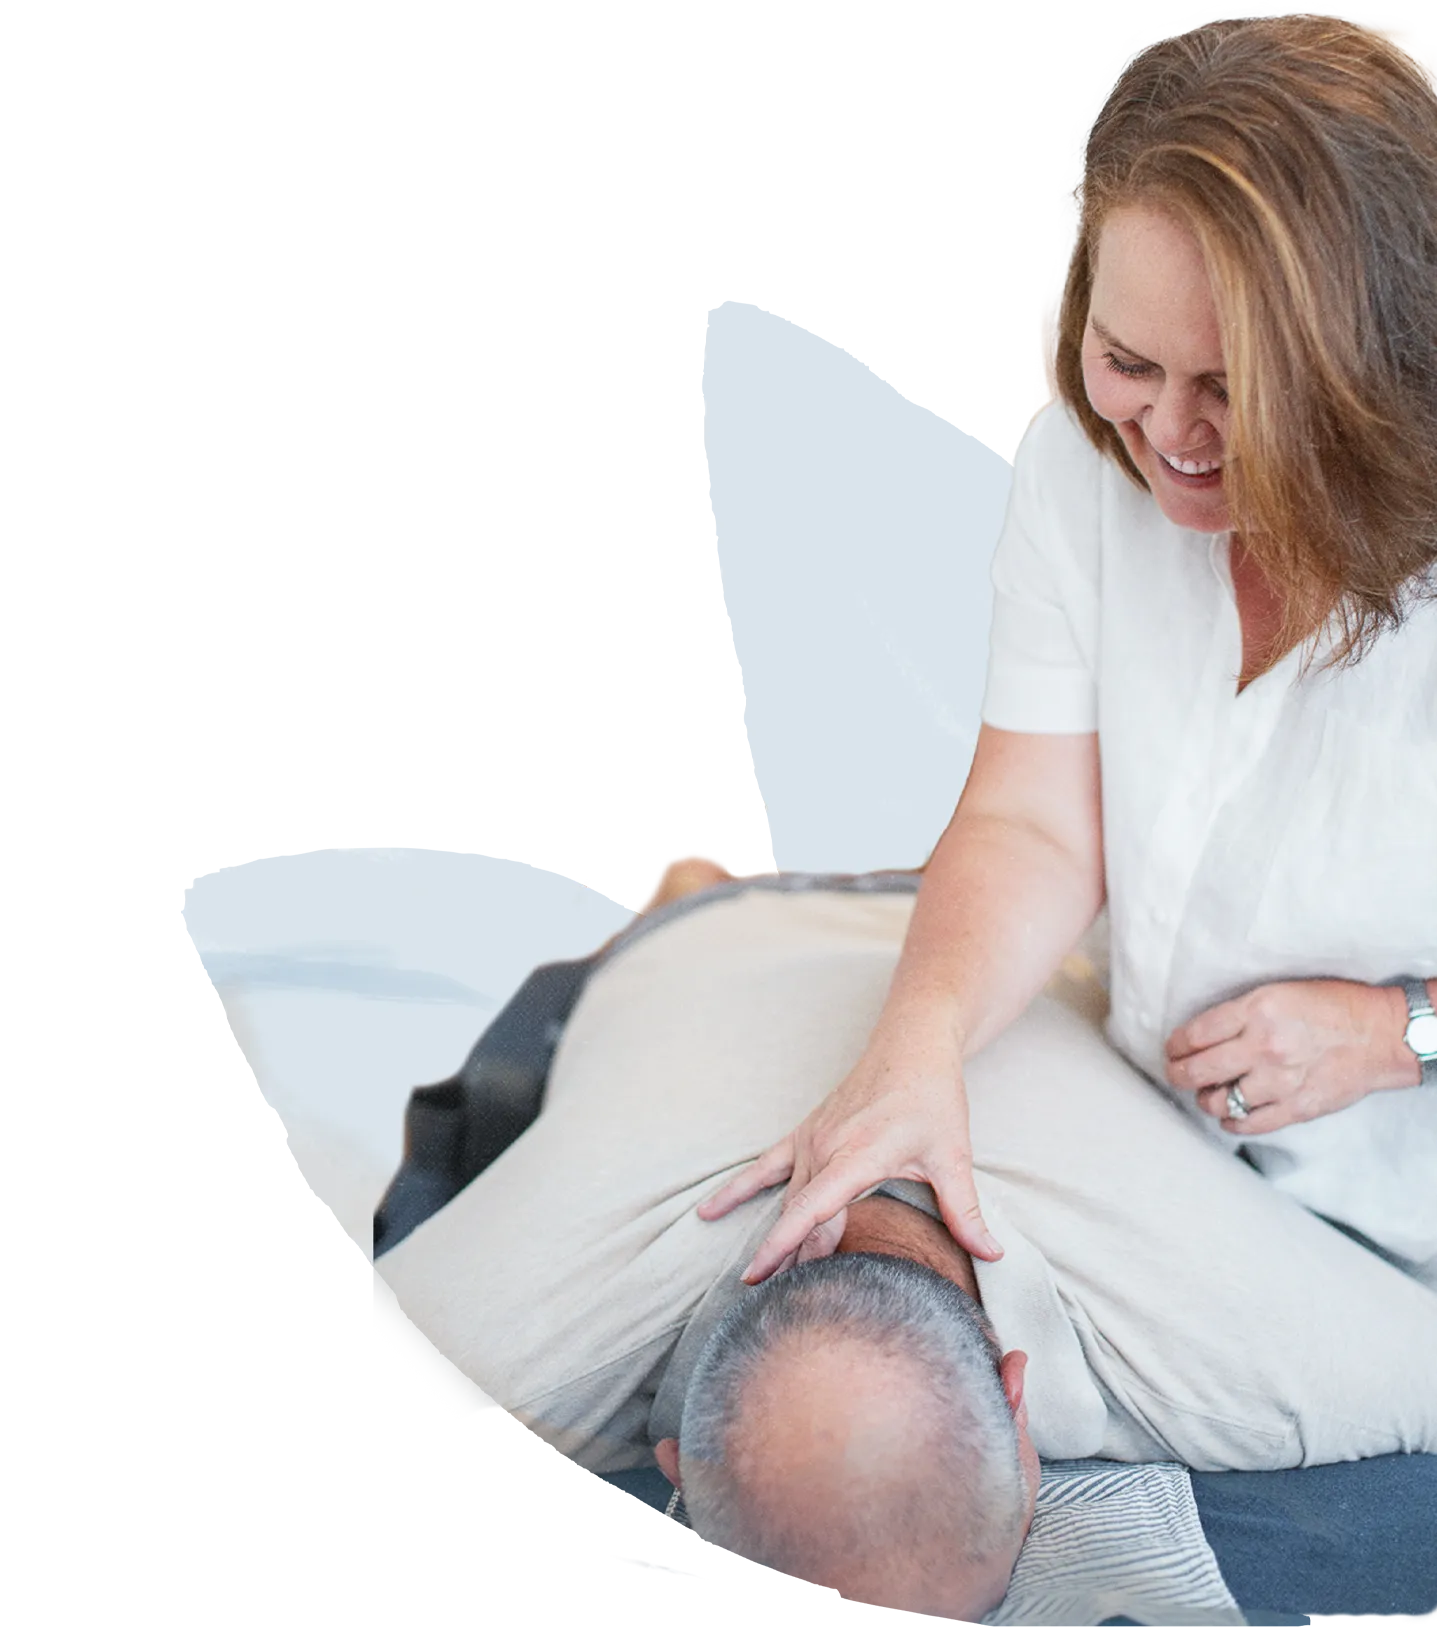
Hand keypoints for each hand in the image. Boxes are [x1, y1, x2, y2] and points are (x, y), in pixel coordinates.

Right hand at [697, 1010, 1004, 1283]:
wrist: (913, 1043)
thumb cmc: (933, 1096)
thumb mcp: (953, 1155)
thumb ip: (965, 1210)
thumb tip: (991, 1254)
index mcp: (858, 1156)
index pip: (812, 1210)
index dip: (784, 1245)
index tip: (759, 1278)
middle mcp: (826, 1147)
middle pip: (801, 1216)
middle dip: (794, 1261)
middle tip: (790, 1308)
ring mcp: (811, 1139)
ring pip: (787, 1200)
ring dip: (781, 1239)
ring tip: (763, 1283)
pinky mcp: (807, 1132)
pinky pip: (765, 1165)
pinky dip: (738, 1189)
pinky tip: (708, 1211)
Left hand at [1164, 978, 1413, 1132]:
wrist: (1380, 1035)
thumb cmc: (1331, 1007)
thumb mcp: (1279, 992)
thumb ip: (1241, 1013)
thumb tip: (1202, 1035)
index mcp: (1257, 1011)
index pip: (1197, 1033)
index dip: (1175, 1045)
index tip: (1171, 1049)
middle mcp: (1264, 1046)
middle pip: (1199, 1070)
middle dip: (1177, 1074)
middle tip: (1174, 1074)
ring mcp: (1280, 1081)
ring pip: (1220, 1102)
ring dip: (1205, 1100)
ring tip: (1206, 1094)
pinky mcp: (1297, 1107)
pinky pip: (1250, 1124)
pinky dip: (1232, 1122)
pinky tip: (1229, 1116)